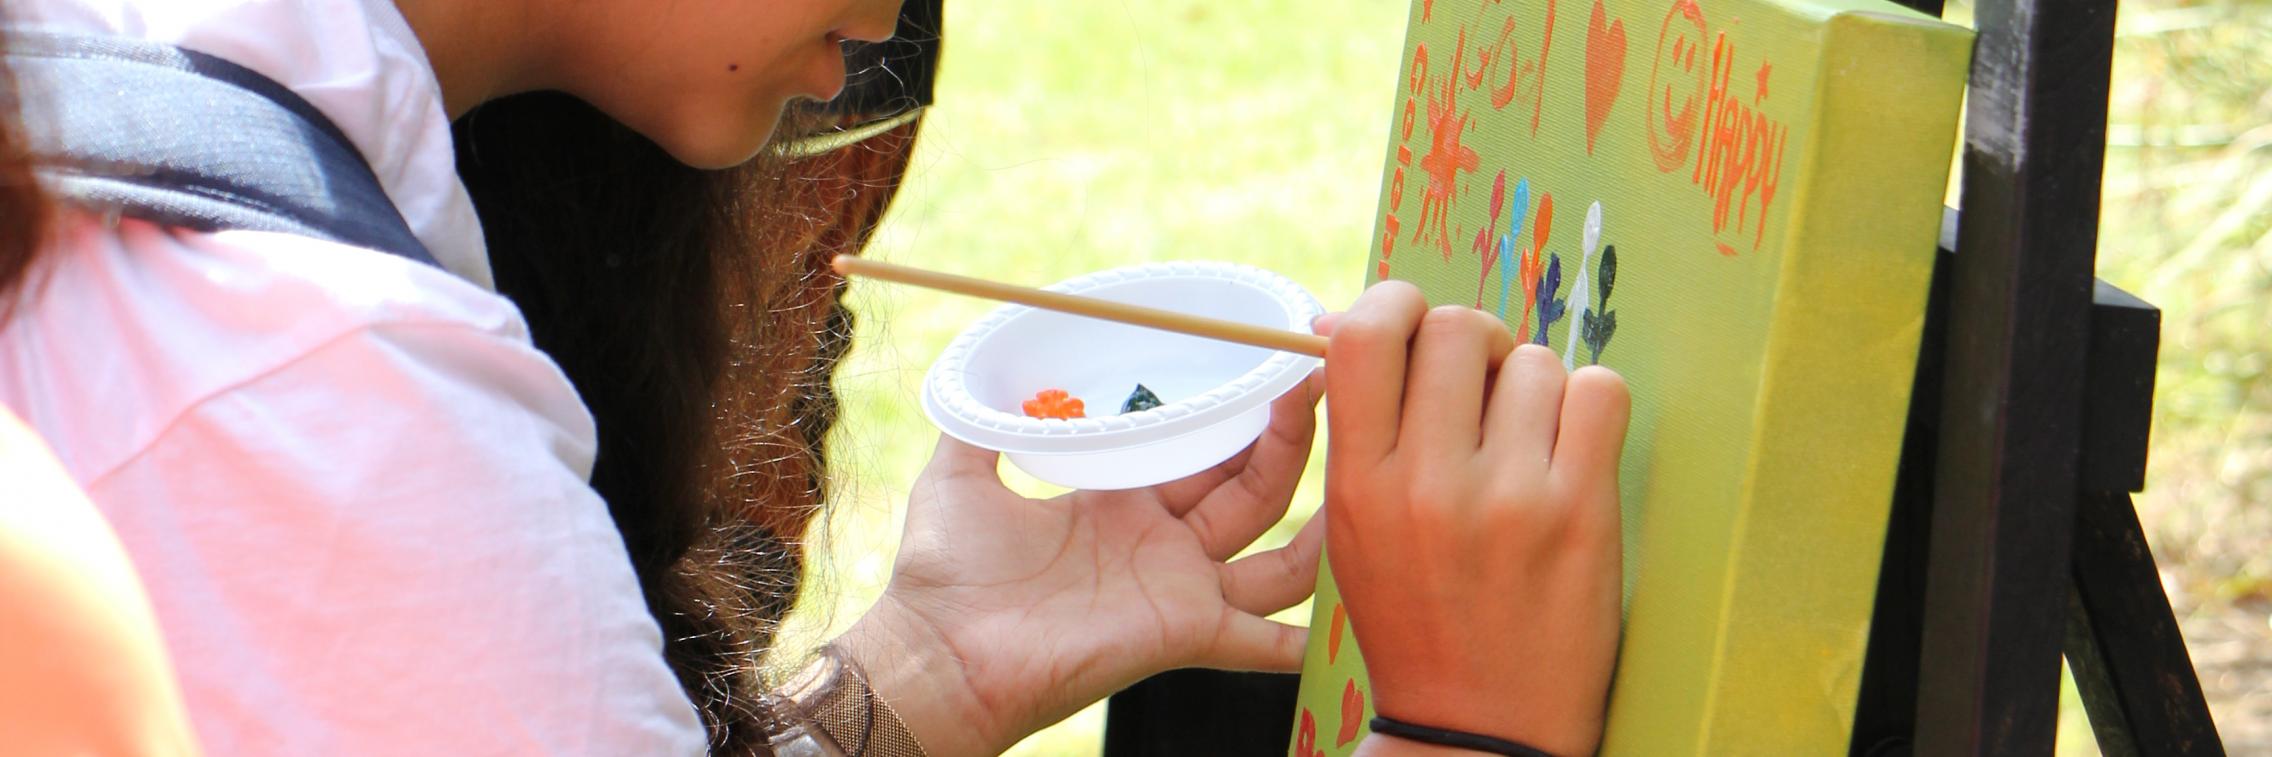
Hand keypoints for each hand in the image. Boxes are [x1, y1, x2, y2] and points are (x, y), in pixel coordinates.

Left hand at [834, 375, 1327, 755]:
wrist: (937, 652)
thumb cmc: (945, 575)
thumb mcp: (960, 475)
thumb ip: (979, 419)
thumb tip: (980, 362)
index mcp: (1122, 501)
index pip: (1202, 448)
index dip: (1240, 410)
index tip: (1274, 362)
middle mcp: (1163, 544)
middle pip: (1254, 485)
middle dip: (1293, 433)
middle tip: (1324, 375)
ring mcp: (1180, 590)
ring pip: (1279, 552)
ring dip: (1322, 511)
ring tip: (1362, 454)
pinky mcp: (1186, 633)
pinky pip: (1263, 640)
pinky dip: (1306, 637)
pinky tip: (1363, 607)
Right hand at [1323, 281, 1629, 756]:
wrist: (1481, 724)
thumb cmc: (1416, 617)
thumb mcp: (1355, 529)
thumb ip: (1357, 428)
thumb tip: (1345, 319)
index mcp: (1359, 484)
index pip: (1369, 334)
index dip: (1397, 303)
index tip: (1413, 326)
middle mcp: (1429, 485)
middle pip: (1459, 328)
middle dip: (1475, 343)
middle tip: (1482, 385)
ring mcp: (1511, 498)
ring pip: (1535, 361)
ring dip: (1534, 387)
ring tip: (1526, 443)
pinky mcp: (1583, 512)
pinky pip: (1600, 391)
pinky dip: (1589, 405)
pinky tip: (1571, 448)